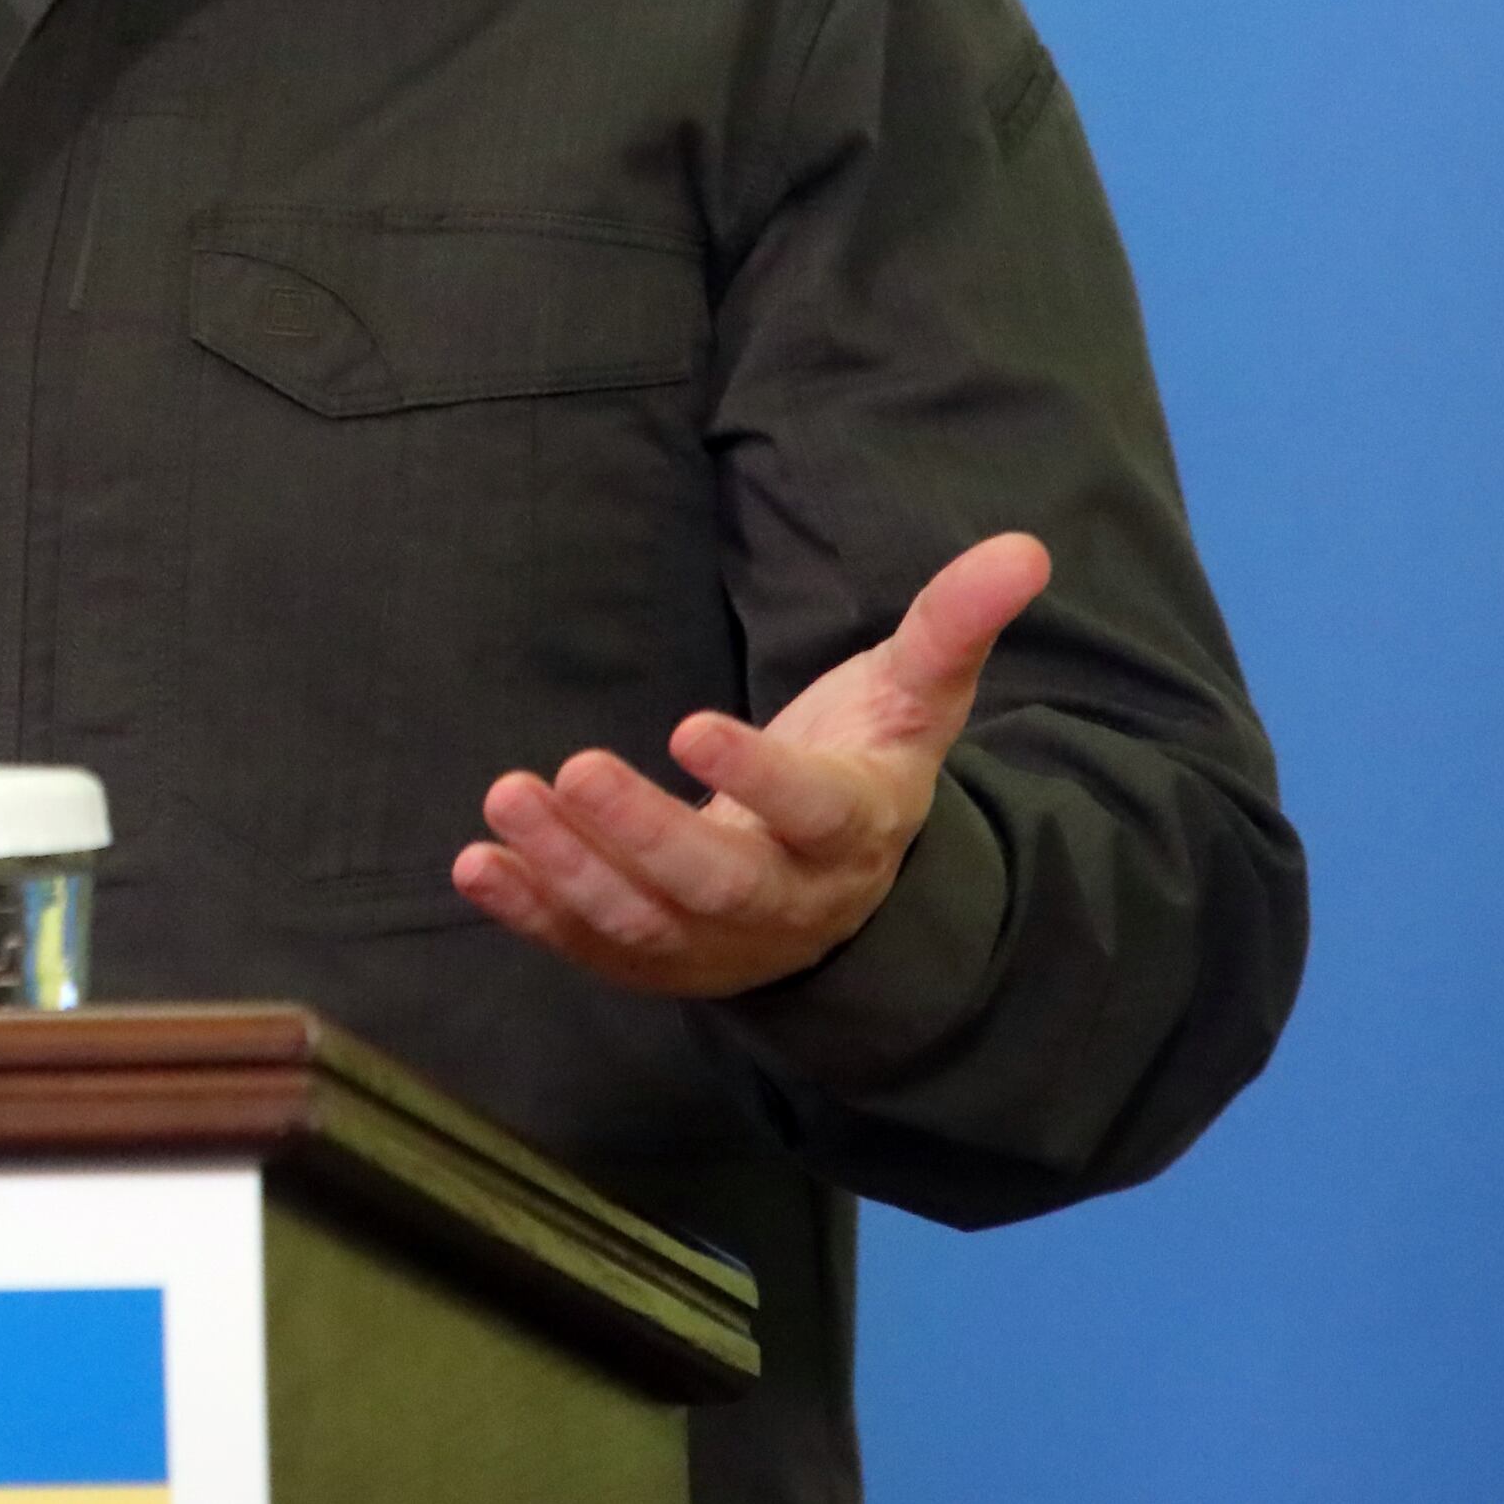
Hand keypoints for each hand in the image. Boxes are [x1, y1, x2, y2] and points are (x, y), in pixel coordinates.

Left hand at [453, 532, 1050, 1000]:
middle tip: (570, 765)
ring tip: (505, 796)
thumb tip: (1026, 547)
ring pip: (641, 922)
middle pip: (715, 885)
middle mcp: (786, 903)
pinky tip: (476, 863)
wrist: (836, 885)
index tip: (689, 724)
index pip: (810, 812)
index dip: (757, 777)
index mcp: (853, 831)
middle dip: (641, 833)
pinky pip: (586, 946)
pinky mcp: (650, 957)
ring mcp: (714, 943)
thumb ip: (953, 626)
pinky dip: (529, 912)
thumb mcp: (913, 699)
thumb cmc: (863, 766)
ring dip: (569, 866)